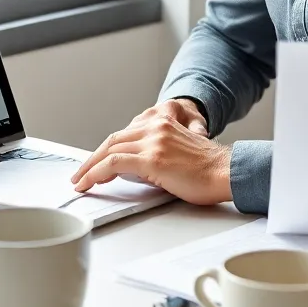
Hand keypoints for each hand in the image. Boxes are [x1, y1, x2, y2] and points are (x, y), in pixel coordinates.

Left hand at [71, 100, 231, 205]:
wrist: (228, 172)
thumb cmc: (209, 170)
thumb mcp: (178, 154)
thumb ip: (156, 155)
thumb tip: (134, 171)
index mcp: (162, 123)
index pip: (124, 135)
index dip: (105, 150)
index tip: (94, 163)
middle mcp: (155, 127)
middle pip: (113, 140)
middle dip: (92, 158)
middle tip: (79, 174)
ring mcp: (153, 141)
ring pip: (109, 150)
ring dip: (90, 167)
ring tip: (80, 182)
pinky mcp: (152, 158)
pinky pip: (114, 163)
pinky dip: (97, 172)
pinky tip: (90, 183)